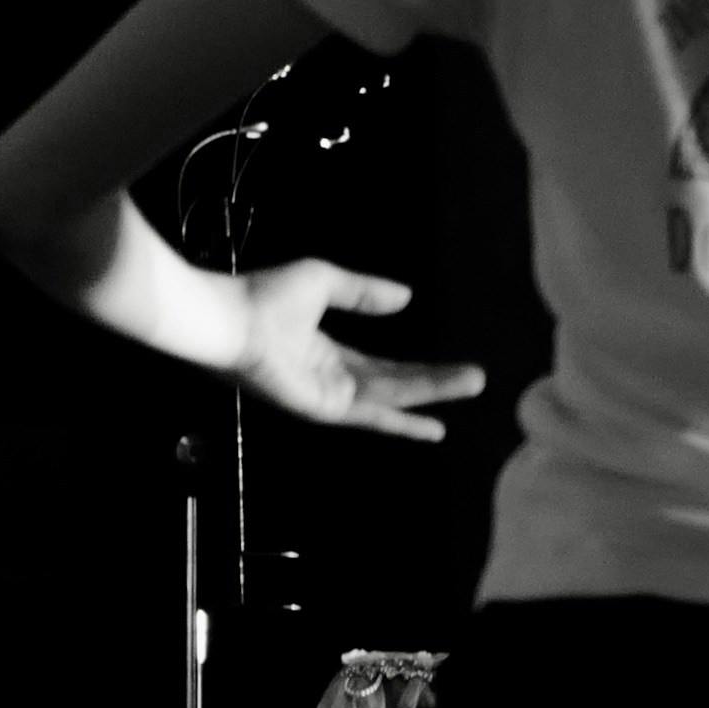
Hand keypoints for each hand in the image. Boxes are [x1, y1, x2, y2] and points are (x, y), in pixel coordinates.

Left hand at [233, 257, 484, 445]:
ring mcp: (327, 397)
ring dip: (433, 394)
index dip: (416, 370)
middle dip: (436, 384)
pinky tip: (431, 425)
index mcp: (324, 351)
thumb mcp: (323, 282)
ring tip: (473, 384)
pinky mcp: (323, 409)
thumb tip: (406, 298)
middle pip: (394, 385)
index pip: (379, 367)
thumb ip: (362, 292)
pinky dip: (403, 420)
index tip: (450, 370)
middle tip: (478, 380)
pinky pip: (372, 413)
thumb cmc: (264, 296)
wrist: (230, 319)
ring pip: (392, 397)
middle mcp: (329, 379)